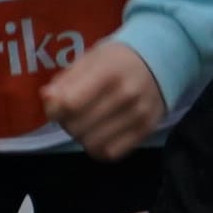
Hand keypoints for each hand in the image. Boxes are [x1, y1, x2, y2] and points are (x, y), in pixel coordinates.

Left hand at [40, 39, 163, 161]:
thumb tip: (48, 100)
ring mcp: (139, 114)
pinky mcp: (146, 130)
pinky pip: (110, 153)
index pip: (69, 103)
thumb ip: (65, 80)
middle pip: (76, 126)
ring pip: (91, 144)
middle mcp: (127, 94)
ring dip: (83, 137)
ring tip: (89, 123)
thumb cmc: (118, 60)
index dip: (54, 108)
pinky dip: (100, 147)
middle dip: (67, 122)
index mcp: (109, 71)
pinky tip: (102, 133)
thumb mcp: (90, 59)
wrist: (163, 60)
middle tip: (75, 112)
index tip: (57, 105)